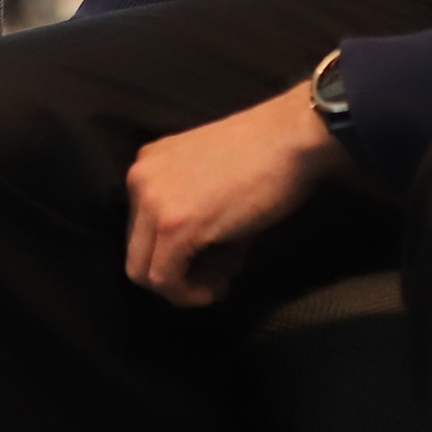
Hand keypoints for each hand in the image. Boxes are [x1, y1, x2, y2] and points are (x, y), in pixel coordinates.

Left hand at [125, 87, 342, 307]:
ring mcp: (152, 202)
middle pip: (138, 251)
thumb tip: (198, 270)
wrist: (292, 138)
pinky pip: (164, 279)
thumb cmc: (268, 159)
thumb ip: (196, 223)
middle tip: (218, 274)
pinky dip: (188, 294)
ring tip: (221, 279)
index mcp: (149, 165)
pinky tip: (218, 286)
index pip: (142, 228)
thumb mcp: (216, 188)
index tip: (210, 262)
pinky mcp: (172, 226)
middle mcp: (140, 179)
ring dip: (183, 287)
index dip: (176, 253)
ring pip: (143, 272)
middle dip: (178, 271)